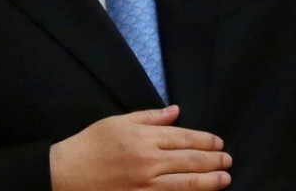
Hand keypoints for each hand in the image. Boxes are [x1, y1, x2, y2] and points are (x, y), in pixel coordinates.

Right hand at [49, 105, 231, 190]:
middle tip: (227, 159)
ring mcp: (145, 184)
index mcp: (143, 137)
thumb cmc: (90, 144)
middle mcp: (148, 160)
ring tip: (225, 178)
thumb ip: (150, 117)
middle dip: (212, 160)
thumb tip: (175, 111)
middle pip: (189, 160)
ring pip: (185, 182)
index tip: (218, 142)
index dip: (204, 140)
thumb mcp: (118, 122)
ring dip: (209, 180)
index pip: (183, 138)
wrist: (67, 173)